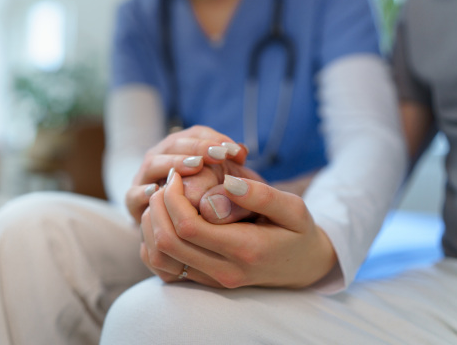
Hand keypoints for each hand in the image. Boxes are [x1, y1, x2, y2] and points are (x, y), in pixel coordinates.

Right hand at [126, 125, 247, 223]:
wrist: (163, 224)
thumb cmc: (198, 200)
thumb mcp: (217, 180)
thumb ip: (229, 165)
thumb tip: (241, 152)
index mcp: (179, 148)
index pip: (196, 133)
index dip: (215, 138)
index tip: (236, 151)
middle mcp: (159, 158)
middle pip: (174, 144)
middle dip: (198, 147)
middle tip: (219, 154)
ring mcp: (143, 178)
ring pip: (153, 164)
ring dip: (175, 163)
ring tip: (197, 166)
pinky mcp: (132, 202)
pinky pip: (133, 195)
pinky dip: (144, 192)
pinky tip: (160, 191)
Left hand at [140, 171, 336, 287]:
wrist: (304, 266)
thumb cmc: (298, 231)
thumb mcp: (292, 208)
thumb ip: (260, 196)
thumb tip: (227, 182)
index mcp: (245, 249)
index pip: (188, 227)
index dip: (173, 197)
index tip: (177, 174)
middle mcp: (224, 271)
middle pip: (167, 243)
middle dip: (157, 207)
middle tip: (165, 183)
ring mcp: (212, 281)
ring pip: (160, 258)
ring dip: (152, 225)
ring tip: (162, 199)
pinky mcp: (204, 282)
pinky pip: (165, 268)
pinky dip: (154, 243)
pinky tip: (166, 220)